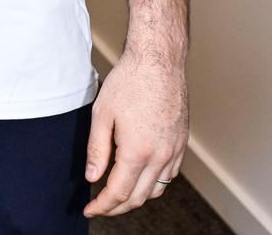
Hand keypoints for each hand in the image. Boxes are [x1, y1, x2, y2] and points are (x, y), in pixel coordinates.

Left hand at [82, 54, 188, 216]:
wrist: (158, 62)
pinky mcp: (181, 143)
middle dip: (117, 207)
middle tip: (100, 206)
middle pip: (139, 197)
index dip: (102, 205)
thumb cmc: (129, 82)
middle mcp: (160, 156)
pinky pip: (169, 175)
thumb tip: (93, 177)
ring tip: (117, 194)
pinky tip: (140, 176)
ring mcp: (174, 151)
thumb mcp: (102, 114)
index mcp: (138, 151)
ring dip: (136, 197)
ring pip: (156, 190)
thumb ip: (97, 149)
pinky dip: (153, 183)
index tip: (90, 209)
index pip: (119, 193)